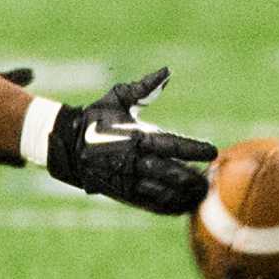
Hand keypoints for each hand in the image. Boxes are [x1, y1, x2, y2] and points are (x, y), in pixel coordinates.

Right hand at [41, 68, 216, 214]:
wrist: (66, 146)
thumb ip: (143, 88)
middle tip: (209, 178)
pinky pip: (152, 205)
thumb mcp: (116, 99)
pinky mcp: (124, 195)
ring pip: (166, 194)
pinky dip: (171, 208)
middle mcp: (134, 161)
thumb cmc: (96, 120)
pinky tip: (184, 205)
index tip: (212, 152)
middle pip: (173, 175)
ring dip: (186, 195)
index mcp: (135, 137)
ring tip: (201, 194)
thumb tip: (166, 71)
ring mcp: (128, 181)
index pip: (173, 145)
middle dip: (195, 179)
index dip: (194, 149)